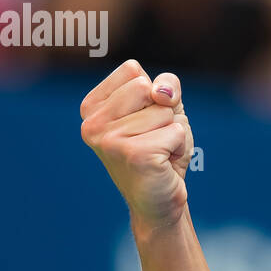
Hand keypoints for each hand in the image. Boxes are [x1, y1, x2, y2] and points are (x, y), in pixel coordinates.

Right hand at [80, 59, 193, 229]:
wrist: (160, 199)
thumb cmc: (161, 150)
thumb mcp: (165, 108)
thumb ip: (166, 85)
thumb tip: (161, 92)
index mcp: (91, 107)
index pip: (132, 70)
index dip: (152, 93)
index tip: (145, 122)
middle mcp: (91, 124)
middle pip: (146, 87)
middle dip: (163, 112)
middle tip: (154, 139)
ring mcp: (109, 140)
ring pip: (164, 111)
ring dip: (173, 132)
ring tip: (159, 153)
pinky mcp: (134, 155)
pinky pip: (177, 132)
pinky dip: (180, 147)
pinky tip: (164, 164)